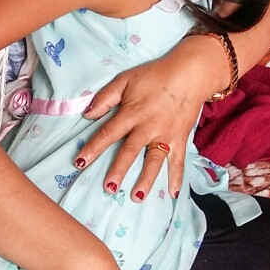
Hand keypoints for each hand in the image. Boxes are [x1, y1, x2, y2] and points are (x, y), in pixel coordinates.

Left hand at [74, 38, 222, 199]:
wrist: (190, 73)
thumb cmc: (154, 76)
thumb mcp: (125, 80)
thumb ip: (106, 97)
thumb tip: (87, 114)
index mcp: (131, 113)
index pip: (108, 133)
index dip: (93, 148)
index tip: (80, 163)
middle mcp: (147, 127)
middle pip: (130, 152)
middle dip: (118, 171)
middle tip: (109, 189)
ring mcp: (165, 135)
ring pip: (154, 161)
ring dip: (146, 180)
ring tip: (136, 197)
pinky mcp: (180, 139)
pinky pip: (178, 161)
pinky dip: (177, 178)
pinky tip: (174, 194)